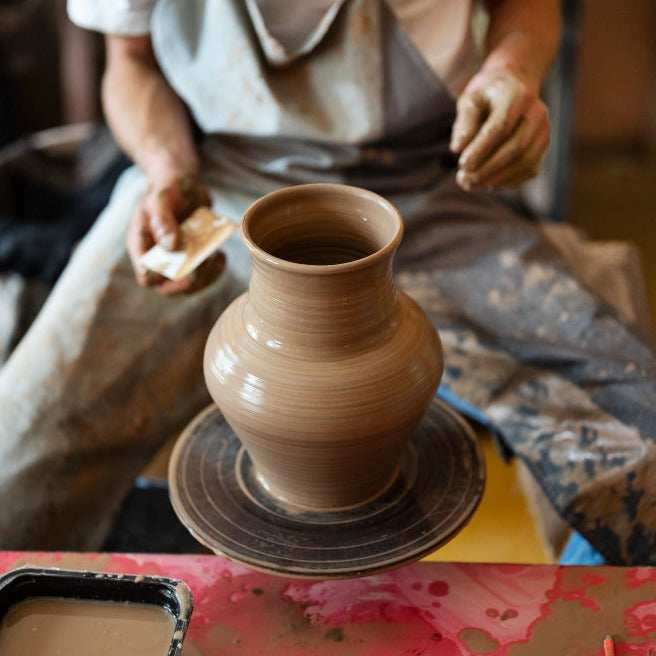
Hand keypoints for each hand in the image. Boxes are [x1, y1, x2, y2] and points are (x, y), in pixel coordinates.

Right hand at [126, 172, 225, 294]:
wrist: (184, 183)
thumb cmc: (167, 188)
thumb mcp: (162, 199)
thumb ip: (162, 221)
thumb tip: (170, 247)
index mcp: (142, 246)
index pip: (147, 276)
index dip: (161, 279)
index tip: (179, 265)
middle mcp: (158, 258)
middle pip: (170, 287)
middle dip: (189, 280)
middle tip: (205, 262)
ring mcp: (177, 260)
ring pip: (190, 284)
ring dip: (206, 276)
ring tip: (216, 256)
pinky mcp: (194, 258)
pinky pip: (204, 275)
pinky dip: (215, 269)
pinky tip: (221, 255)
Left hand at [449, 70, 549, 190]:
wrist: (514, 85)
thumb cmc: (486, 95)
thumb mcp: (470, 100)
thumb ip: (463, 122)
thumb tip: (458, 148)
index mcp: (517, 95)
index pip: (501, 128)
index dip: (481, 150)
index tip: (462, 165)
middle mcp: (536, 112)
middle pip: (515, 148)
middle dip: (488, 169)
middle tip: (464, 180)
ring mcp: (543, 130)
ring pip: (525, 162)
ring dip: (497, 178)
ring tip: (472, 184)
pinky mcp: (543, 145)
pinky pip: (529, 169)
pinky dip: (508, 181)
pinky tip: (488, 183)